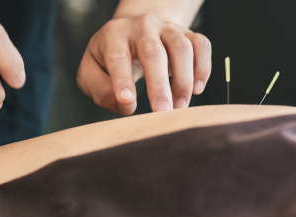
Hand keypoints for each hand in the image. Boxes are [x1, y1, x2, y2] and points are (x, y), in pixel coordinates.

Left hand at [77, 14, 211, 114]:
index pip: (118, 57)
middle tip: (162, 112)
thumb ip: (102, 91)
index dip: (122, 80)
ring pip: (182, 48)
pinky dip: (203, 69)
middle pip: (153, 52)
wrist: (134, 32)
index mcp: (114, 34)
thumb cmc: (110, 59)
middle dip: (159, 85)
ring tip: (179, 106)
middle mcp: (142, 26)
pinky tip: (196, 89)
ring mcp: (168, 28)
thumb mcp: (93, 73)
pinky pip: (201, 46)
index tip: (128, 102)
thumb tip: (128, 106)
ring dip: (183, 80)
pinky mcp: (187, 33)